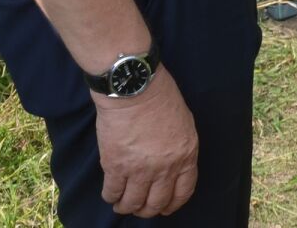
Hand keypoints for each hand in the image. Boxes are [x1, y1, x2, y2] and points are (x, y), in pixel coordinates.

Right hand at [94, 64, 197, 216]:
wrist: (135, 87)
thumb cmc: (160, 96)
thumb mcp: (183, 123)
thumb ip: (179, 147)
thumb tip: (171, 164)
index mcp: (186, 154)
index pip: (183, 192)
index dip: (172, 204)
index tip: (165, 207)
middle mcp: (166, 167)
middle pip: (157, 203)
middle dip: (148, 210)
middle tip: (140, 208)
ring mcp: (141, 169)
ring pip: (133, 203)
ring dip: (127, 207)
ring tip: (122, 204)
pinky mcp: (116, 166)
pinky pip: (112, 192)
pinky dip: (111, 197)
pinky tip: (110, 194)